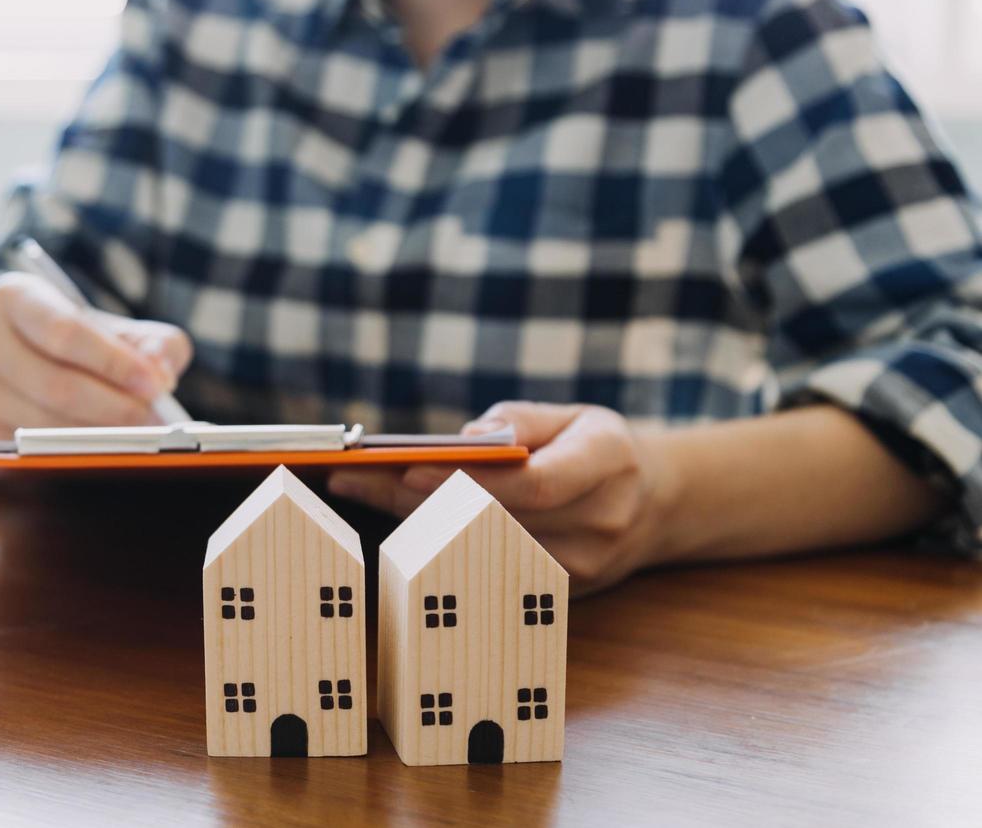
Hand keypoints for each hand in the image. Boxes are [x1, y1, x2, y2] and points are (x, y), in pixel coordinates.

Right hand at [0, 272, 191, 438]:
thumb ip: (151, 342)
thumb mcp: (117, 326)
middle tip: (153, 418)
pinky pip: (35, 451)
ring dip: (98, 435)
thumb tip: (160, 372)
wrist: (29, 356)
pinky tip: (107, 447)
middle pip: (53, 384)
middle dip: (112, 406)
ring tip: (138, 434)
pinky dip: (77, 453)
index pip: (64, 331)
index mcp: (14, 296)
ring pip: (43, 424)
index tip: (154, 384)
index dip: (112, 362)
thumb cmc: (82, 340)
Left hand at [327, 402, 673, 593]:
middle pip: (496, 519)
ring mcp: (585, 568)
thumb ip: (521, 420)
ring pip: (482, 547)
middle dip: (416, 497)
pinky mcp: (563, 595)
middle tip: (352, 476)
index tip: (405, 466)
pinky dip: (439, 542)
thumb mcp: (575, 414)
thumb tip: (467, 440)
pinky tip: (394, 519)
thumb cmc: (601, 449)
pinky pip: (489, 565)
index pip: (533, 482)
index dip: (468, 479)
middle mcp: (601, 523)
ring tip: (356, 489)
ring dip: (414, 521)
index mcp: (610, 463)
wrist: (657, 505)